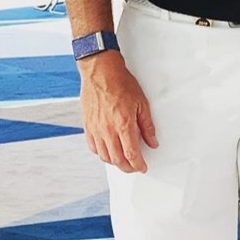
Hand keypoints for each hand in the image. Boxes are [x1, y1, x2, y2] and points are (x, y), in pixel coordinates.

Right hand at [78, 52, 157, 172]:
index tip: (142, 167)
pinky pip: (93, 147)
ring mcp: (96, 129)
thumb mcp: (141, 103)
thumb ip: (147, 126)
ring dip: (115, 162)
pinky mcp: (87, 126)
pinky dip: (102, 154)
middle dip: (128, 167)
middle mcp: (107, 130)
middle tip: (135, 167)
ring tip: (123, 160)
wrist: (100, 72)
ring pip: (105, 156)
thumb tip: (152, 142)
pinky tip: (108, 151)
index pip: (131, 154)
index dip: (138, 165)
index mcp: (123, 124)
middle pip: (118, 160)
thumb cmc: (120, 83)